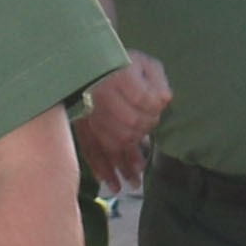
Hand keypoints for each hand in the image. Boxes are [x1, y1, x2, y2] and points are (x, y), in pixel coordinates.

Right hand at [72, 53, 173, 189]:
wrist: (85, 64)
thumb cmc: (120, 63)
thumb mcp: (143, 63)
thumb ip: (156, 78)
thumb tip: (165, 99)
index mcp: (118, 75)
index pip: (144, 99)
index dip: (155, 107)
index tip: (158, 105)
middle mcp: (101, 95)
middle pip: (129, 125)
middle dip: (144, 133)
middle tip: (148, 133)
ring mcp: (89, 113)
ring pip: (110, 143)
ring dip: (123, 165)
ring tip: (135, 183)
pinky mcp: (81, 124)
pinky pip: (90, 148)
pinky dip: (101, 168)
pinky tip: (112, 182)